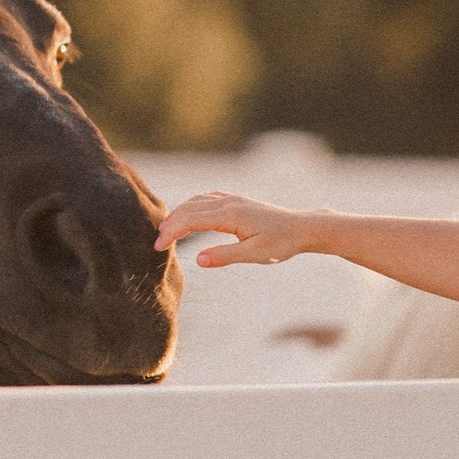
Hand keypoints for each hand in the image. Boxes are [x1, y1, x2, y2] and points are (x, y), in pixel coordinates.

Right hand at [154, 192, 322, 266]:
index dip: (172, 232)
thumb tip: (198, 260)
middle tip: (157, 242)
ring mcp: (232, 199)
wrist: (301, 228)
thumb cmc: (281, 243)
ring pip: (196, 201)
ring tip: (168, 231)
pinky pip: (207, 199)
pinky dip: (192, 206)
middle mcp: (228, 202)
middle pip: (188, 208)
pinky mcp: (236, 201)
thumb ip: (226, 256)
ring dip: (179, 213)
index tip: (158, 247)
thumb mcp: (255, 255)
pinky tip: (188, 214)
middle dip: (170, 224)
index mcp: (229, 215)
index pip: (191, 220)